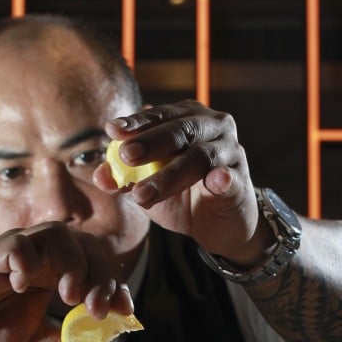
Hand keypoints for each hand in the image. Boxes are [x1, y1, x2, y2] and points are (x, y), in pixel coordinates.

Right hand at [0, 221, 133, 341]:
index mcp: (51, 274)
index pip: (95, 264)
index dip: (115, 284)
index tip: (123, 314)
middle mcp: (36, 258)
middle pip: (83, 244)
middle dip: (100, 274)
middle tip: (96, 310)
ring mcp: (10, 255)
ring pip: (55, 234)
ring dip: (72, 263)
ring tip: (70, 297)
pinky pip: (14, 245)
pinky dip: (26, 261)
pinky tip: (23, 286)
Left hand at [94, 100, 271, 266]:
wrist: (218, 225)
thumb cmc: (182, 195)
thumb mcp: (148, 186)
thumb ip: (124, 178)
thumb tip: (99, 176)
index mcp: (187, 120)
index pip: (159, 116)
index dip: (136, 122)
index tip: (112, 130)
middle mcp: (212, 127)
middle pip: (181, 130)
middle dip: (151, 142)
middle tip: (126, 156)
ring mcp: (230, 153)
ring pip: (200, 157)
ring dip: (170, 175)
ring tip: (142, 195)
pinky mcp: (241, 182)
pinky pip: (230, 179)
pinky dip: (222, 179)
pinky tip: (214, 182)